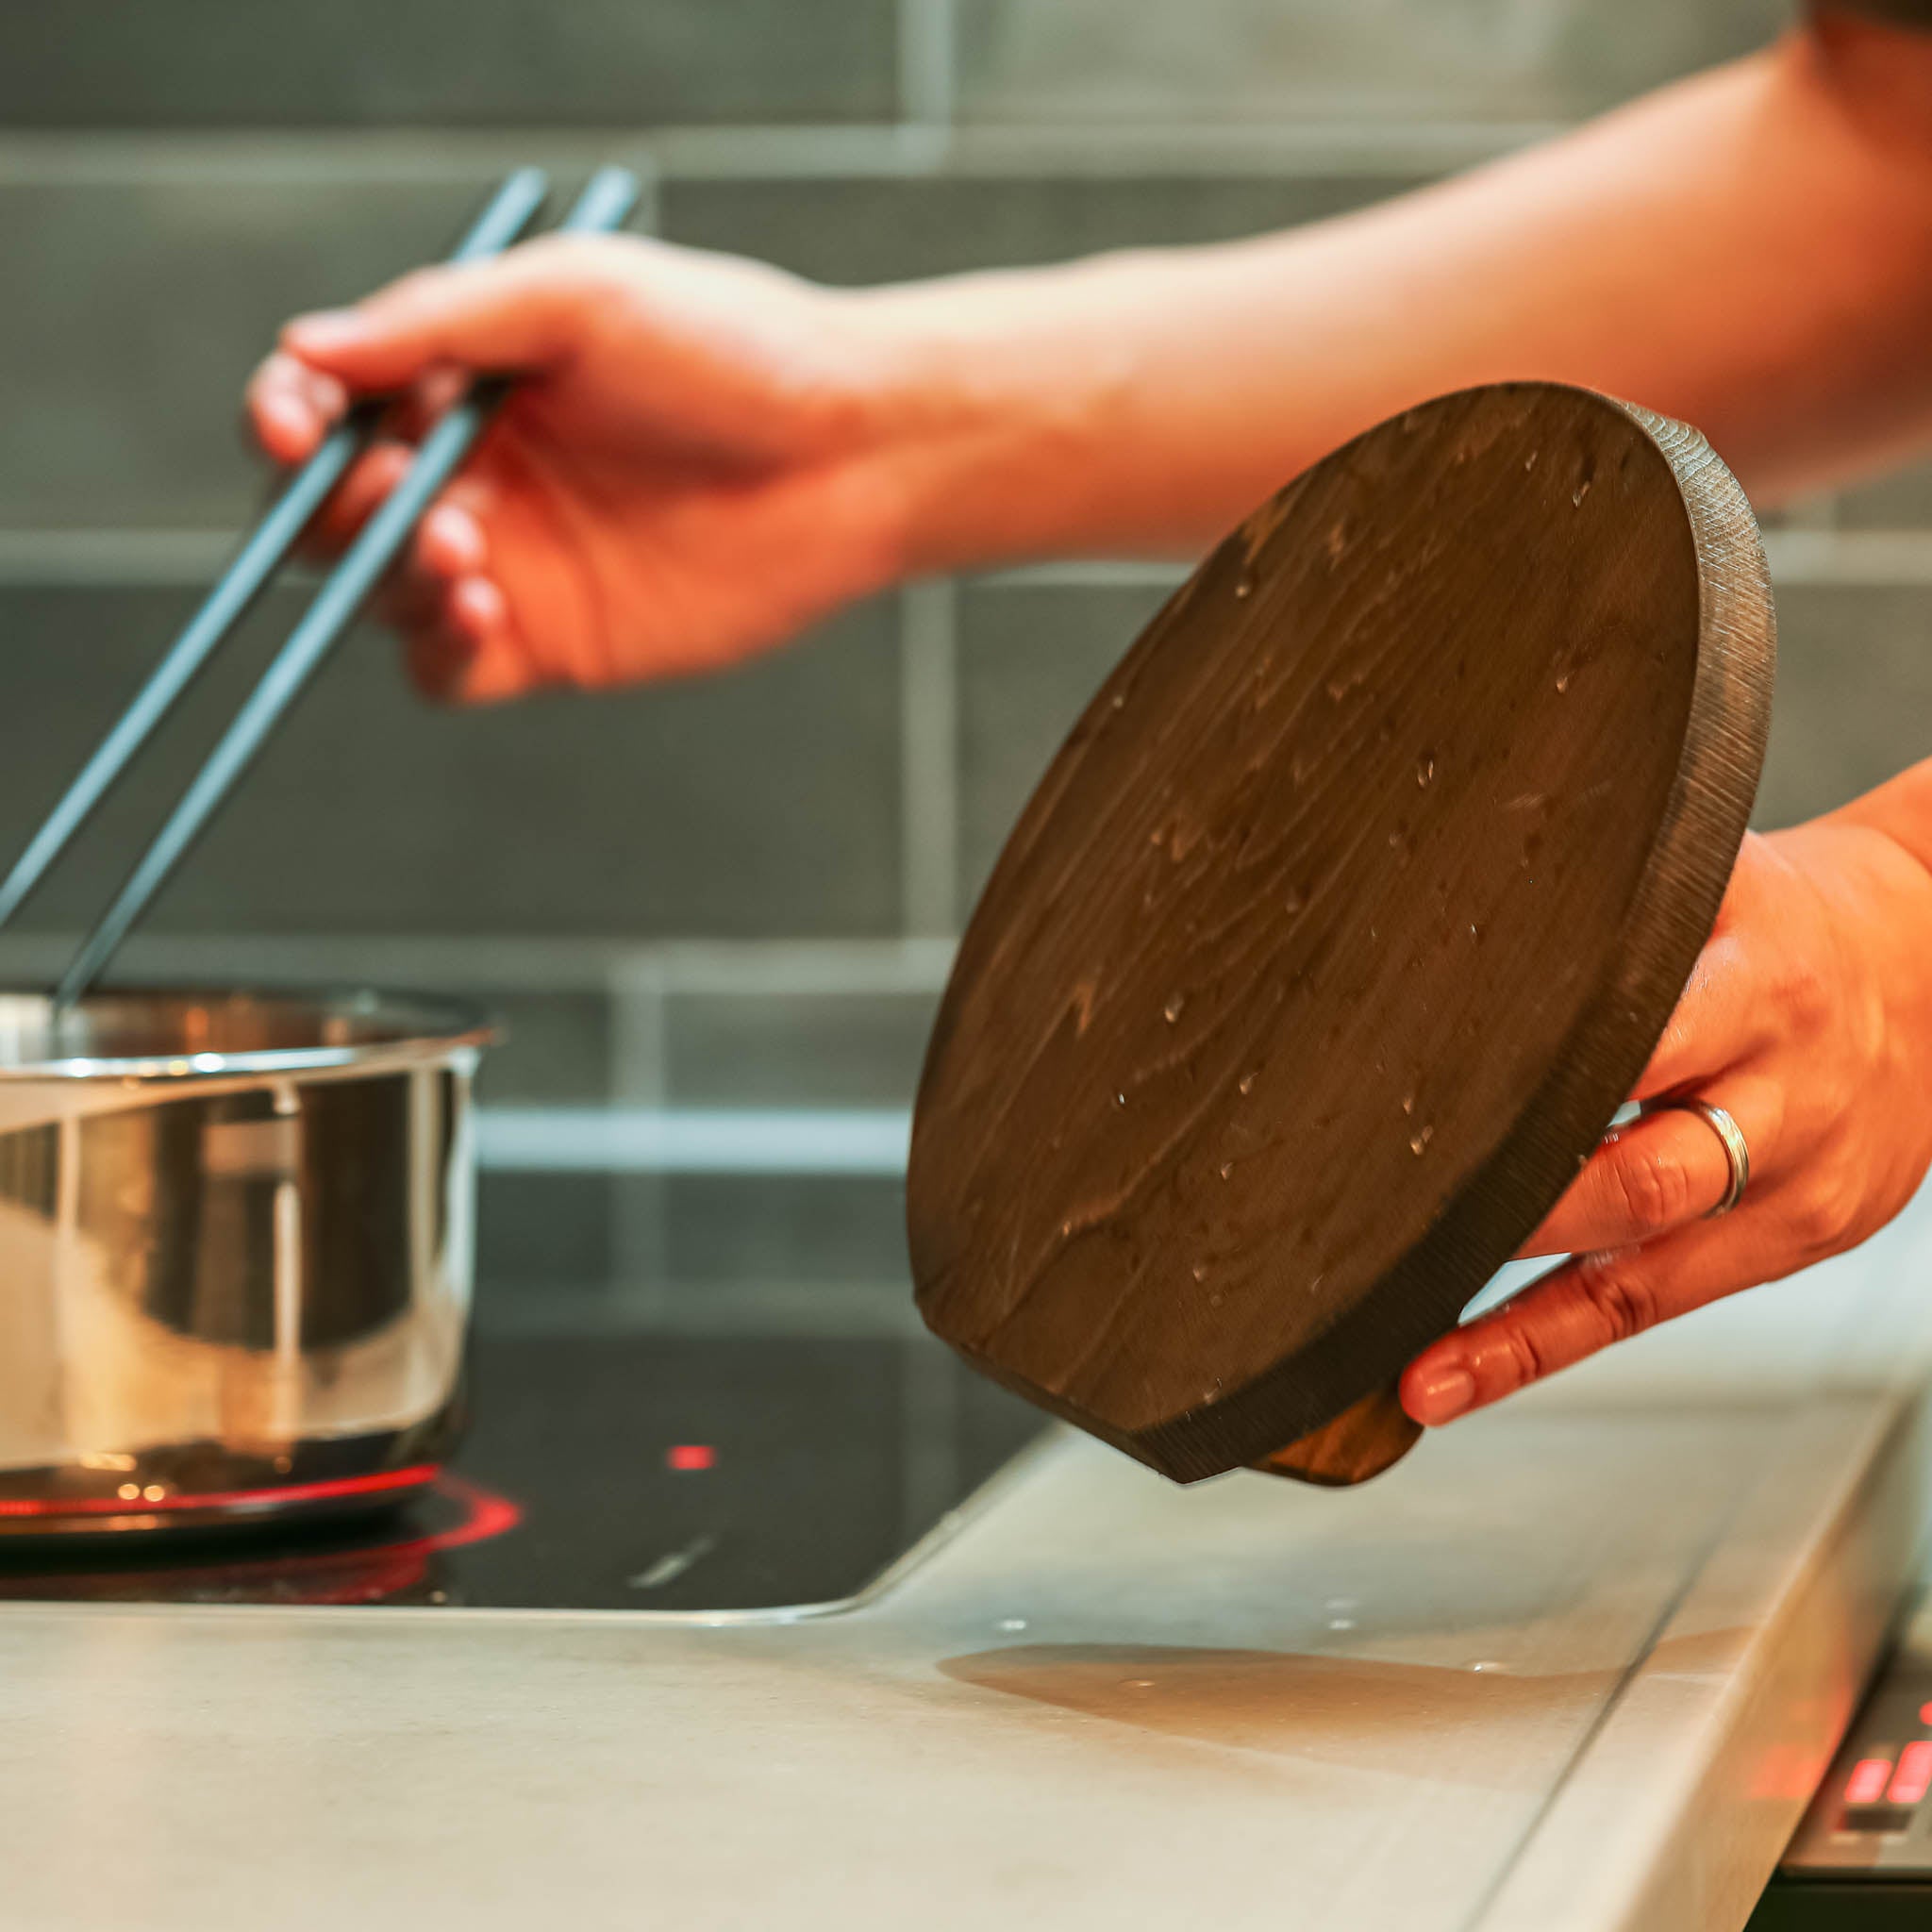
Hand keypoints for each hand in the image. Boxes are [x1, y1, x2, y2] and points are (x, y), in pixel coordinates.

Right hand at [246, 233, 929, 701]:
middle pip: (330, 508)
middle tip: (391, 489)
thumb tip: (305, 351)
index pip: (328, 405)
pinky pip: (450, 671)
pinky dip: (439, 647)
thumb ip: (439, 322)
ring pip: (378, 594)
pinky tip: (488, 609)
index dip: (284, 415)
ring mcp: (513, 565)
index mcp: (465, 381)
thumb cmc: (731, 352)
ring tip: (458, 544)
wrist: (850, 452)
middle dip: (327, 502)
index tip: (291, 423)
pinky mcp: (558, 645)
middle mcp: (475, 474)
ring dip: (385, 573)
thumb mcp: (577, 296)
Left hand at [1400, 810, 1931, 1425]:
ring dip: (1513, 1314)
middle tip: (1396, 1225)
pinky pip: (1647, 1304)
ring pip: (1638, 1253)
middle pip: (1641, 1168)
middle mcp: (1776, 1087)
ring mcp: (1789, 1177)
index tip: (1417, 1096)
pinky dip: (1538, 1346)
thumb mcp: (1712, 887)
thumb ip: (1603, 913)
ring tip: (1414, 1353)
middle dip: (1516, 1204)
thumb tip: (1448, 923)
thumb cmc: (1786, 927)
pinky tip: (1451, 1376)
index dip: (1529, 1069)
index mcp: (1752, 977)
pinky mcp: (1790, 1241)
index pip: (1628, 1029)